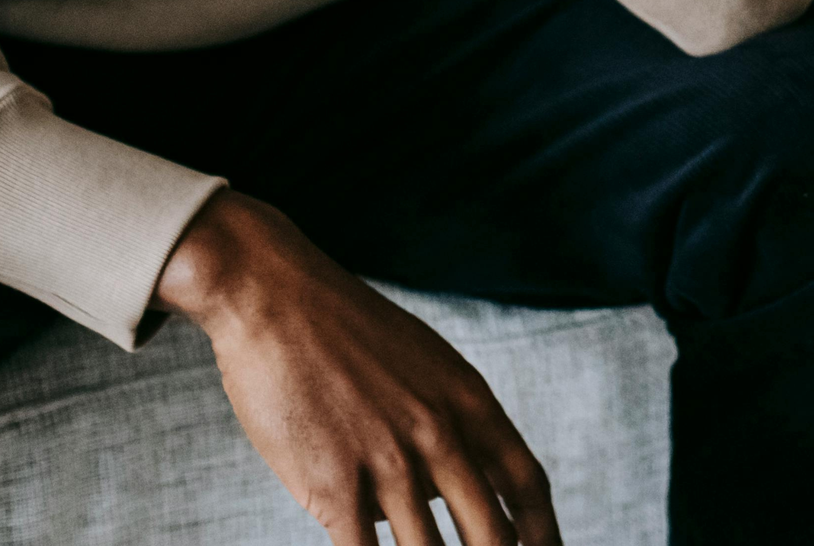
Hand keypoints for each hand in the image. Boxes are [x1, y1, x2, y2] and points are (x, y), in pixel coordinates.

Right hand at [157, 189, 561, 545]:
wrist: (271, 292)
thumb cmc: (340, 326)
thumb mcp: (419, 359)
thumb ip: (444, 420)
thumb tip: (447, 493)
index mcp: (466, 398)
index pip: (526, 484)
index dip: (542, 537)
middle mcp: (439, 432)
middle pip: (492, 537)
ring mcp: (389, 462)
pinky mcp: (334, 485)